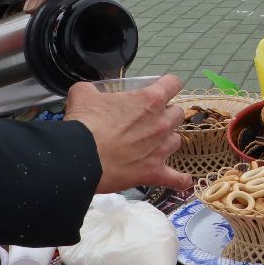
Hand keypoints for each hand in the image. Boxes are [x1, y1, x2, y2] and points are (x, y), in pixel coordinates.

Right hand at [63, 74, 192, 192]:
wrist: (81, 158)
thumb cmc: (85, 124)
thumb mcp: (84, 94)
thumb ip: (91, 89)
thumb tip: (88, 92)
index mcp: (150, 100)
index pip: (173, 84)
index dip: (167, 85)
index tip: (161, 88)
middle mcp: (161, 123)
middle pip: (177, 113)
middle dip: (166, 113)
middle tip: (150, 118)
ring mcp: (160, 149)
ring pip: (176, 141)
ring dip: (167, 140)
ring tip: (153, 144)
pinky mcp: (154, 172)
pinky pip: (176, 178)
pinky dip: (179, 179)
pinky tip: (183, 181)